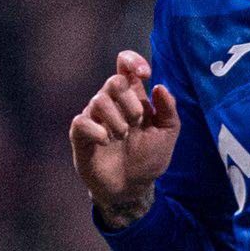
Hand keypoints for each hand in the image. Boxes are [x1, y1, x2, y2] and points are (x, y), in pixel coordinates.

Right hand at [69, 51, 180, 226]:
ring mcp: (95, 119)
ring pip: (98, 100)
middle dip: (129, 101)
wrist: (132, 188)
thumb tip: (159, 87)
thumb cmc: (148, 159)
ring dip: (116, 119)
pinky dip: (96, 130)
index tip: (145, 74)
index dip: (132, 62)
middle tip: (138, 121)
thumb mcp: (167, 134)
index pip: (125, 66)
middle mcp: (112, 104)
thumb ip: (169, 111)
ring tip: (123, 136)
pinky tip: (106, 141)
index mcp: (132, 98)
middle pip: (114, 81)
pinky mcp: (81, 136)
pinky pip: (82, 122)